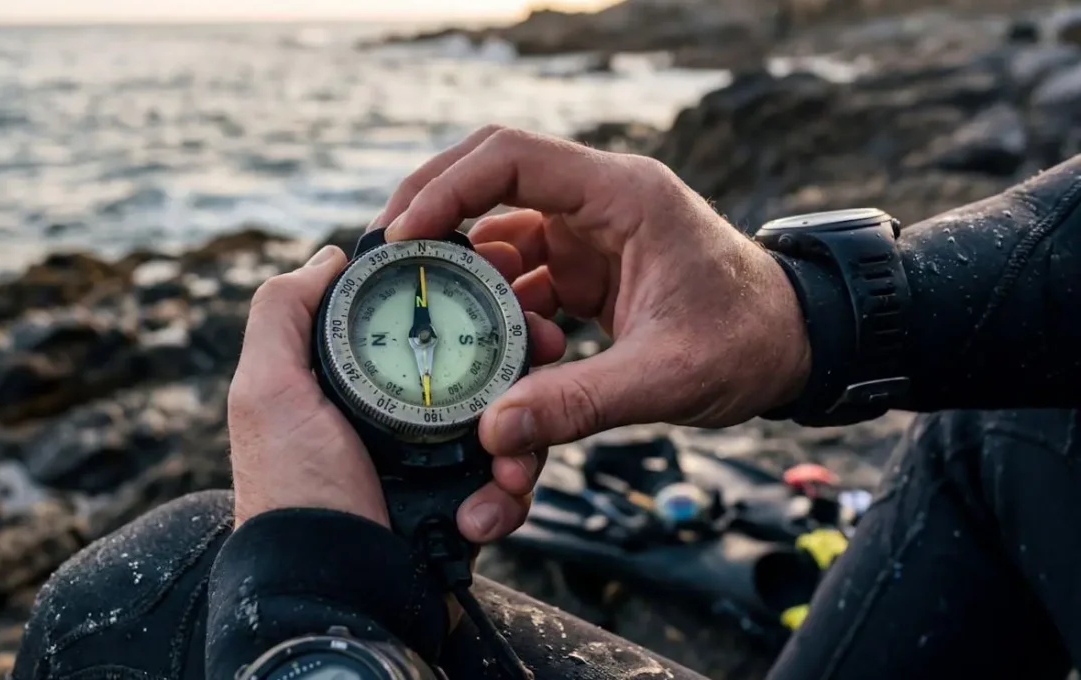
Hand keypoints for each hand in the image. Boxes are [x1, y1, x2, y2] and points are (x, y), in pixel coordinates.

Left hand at [227, 242, 567, 529]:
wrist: (331, 594)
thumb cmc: (290, 493)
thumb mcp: (266, 392)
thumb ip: (282, 314)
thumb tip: (327, 258)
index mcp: (357, 384)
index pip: (425, 324)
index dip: (465, 298)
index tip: (505, 279)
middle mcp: (398, 419)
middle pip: (481, 369)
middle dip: (520, 362)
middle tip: (547, 348)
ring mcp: (433, 466)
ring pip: (509, 426)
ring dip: (522, 437)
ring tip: (510, 458)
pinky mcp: (461, 508)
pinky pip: (506, 487)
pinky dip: (508, 495)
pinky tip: (487, 506)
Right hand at [376, 125, 811, 541]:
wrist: (797, 346)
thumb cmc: (749, 342)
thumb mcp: (665, 377)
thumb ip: (578, 403)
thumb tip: (494, 433)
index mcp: (623, 197)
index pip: (514, 159)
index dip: (447, 188)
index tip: (403, 234)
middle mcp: (599, 204)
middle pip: (491, 179)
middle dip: (433, 213)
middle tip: (386, 259)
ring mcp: (589, 235)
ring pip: (498, 233)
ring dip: (465, 275)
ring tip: (435, 321)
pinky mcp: (585, 271)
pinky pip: (518, 276)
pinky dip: (493, 310)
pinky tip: (487, 352)